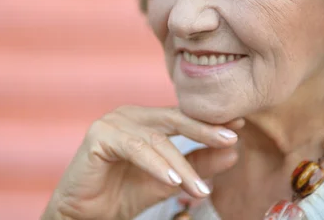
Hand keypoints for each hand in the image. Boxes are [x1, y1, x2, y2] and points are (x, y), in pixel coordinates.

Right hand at [41, 106, 242, 219]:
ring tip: (200, 189)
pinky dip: (155, 165)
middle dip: (203, 130)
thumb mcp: (169, 181)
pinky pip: (134, 148)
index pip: (183, 116)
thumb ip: (197, 165)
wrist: (84, 215)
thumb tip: (233, 152)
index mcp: (146, 120)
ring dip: (181, 165)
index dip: (209, 121)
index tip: (239, 126)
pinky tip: (173, 181)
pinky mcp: (99, 136)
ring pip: (157, 140)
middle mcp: (130, 115)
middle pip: (173, 119)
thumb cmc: (122, 195)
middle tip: (231, 138)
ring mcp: (113, 122)